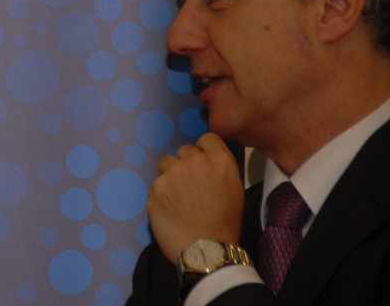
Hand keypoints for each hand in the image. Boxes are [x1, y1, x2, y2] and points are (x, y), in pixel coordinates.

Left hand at [147, 132, 244, 262]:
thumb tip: (206, 158)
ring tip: (178, 197)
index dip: (204, 151)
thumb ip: (219, 168)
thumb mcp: (234, 188)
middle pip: (185, 150)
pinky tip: (170, 208)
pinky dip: (161, 193)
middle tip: (190, 186)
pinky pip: (157, 182)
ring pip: (166, 163)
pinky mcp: (156, 187)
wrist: (206, 250)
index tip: (203, 165)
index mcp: (219, 160)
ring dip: (170, 175)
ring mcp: (173, 173)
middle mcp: (195, 161)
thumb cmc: (224, 223)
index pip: (207, 138)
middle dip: (186, 165)